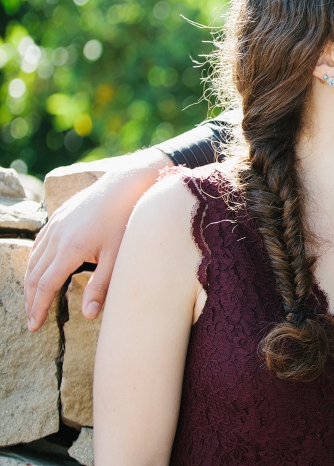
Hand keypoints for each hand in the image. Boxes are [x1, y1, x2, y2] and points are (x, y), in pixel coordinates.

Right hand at [24, 148, 172, 330]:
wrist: (127, 184)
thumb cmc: (127, 220)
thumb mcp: (119, 256)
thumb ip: (102, 286)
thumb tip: (88, 315)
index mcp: (69, 249)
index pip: (45, 286)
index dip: (38, 308)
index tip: (34, 326)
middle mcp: (56, 236)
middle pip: (34, 274)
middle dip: (31, 299)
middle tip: (31, 319)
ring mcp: (56, 224)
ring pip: (34, 258)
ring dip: (30, 281)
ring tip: (33, 300)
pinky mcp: (59, 215)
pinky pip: (39, 242)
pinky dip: (34, 260)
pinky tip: (39, 269)